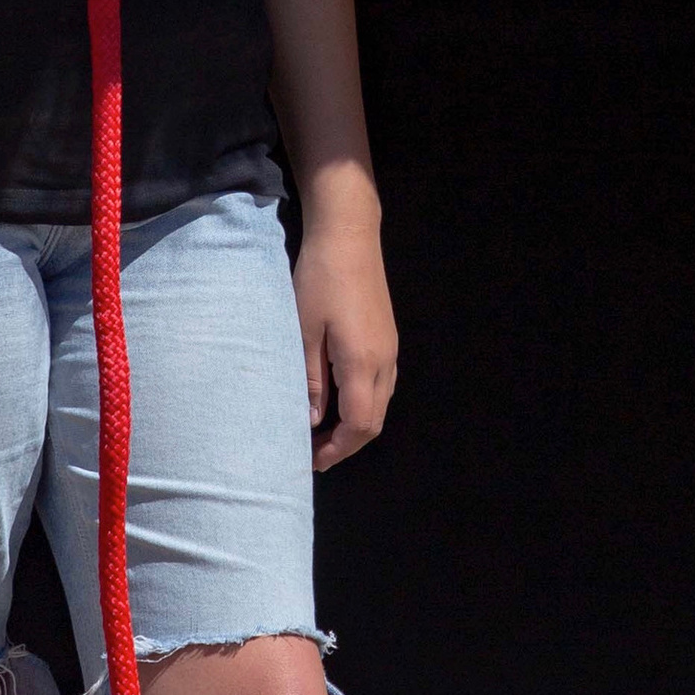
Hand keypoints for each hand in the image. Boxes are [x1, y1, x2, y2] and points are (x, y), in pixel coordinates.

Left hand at [296, 209, 396, 468]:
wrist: (349, 234)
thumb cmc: (320, 279)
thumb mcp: (304, 330)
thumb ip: (310, 379)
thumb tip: (312, 421)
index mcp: (362, 363)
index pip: (358, 425)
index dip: (336, 449)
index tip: (311, 459)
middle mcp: (384, 361)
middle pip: (374, 421)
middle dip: (346, 443)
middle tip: (313, 451)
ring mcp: (390, 349)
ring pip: (380, 403)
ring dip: (355, 424)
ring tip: (322, 429)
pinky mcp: (388, 337)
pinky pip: (381, 385)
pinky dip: (362, 403)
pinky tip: (337, 397)